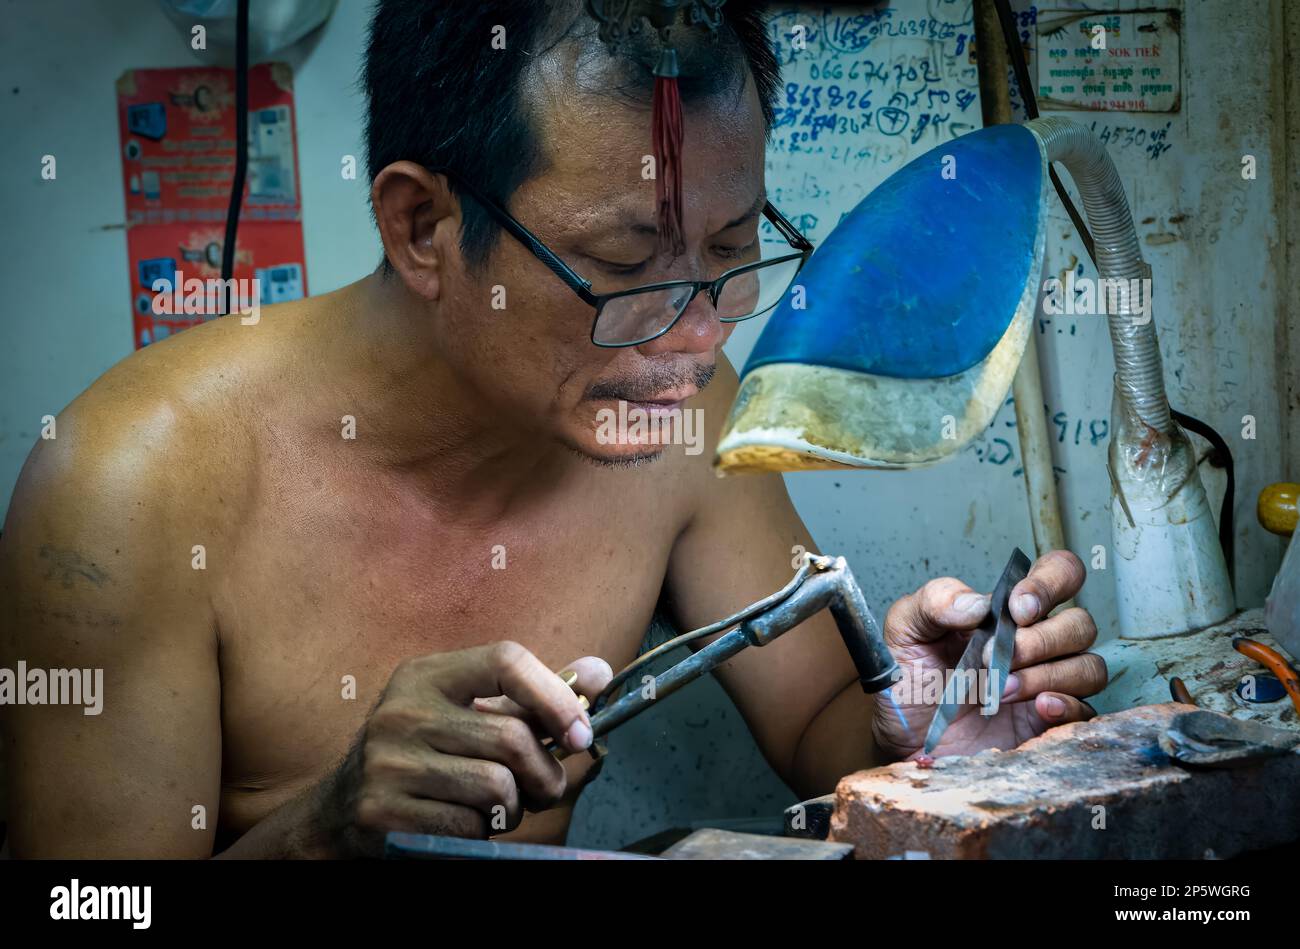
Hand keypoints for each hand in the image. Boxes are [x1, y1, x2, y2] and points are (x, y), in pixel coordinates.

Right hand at [319, 643, 610, 856]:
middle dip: (545, 773)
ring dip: (515, 808)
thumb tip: (600, 673)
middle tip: (546, 789)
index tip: (580, 734)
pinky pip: (468, 826)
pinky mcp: (381, 809)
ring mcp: (387, 761)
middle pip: (511, 737)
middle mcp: (403, 711)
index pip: (506, 659)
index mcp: (428, 675)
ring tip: (501, 807)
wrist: (343, 806)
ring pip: (496, 787)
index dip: (555, 696)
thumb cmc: (427, 751)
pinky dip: (483, 832)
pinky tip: (468, 824)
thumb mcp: (471, 711)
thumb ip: (533, 693)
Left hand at [872, 550, 1106, 760]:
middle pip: (1079, 624)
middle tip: (996, 656)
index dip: (1050, 583)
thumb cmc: (911, 681)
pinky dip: (1067, 705)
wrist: (906, 739)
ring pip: (1089, 666)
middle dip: (1041, 639)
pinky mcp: (1051, 724)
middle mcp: (1036, 643)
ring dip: (1047, 674)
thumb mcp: (905, 632)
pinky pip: (1086, 711)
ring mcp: (1048, 683)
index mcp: (1007, 612)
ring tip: (1001, 689)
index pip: (1058, 574)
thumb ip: (934, 602)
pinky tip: (1038, 706)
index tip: (1017, 609)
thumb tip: (977, 603)